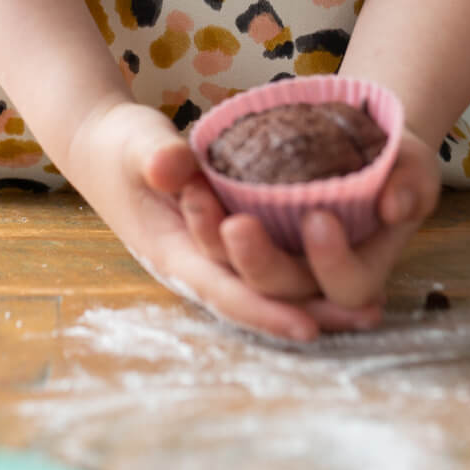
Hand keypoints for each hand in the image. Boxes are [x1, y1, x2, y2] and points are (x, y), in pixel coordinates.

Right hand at [62, 99, 393, 341]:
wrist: (101, 148)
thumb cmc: (120, 146)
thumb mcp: (135, 142)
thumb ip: (155, 155)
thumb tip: (175, 168)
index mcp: (169, 248)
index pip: (220, 288)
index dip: (263, 310)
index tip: (308, 327)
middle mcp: (191, 263)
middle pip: (253, 300)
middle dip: (306, 311)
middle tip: (363, 313)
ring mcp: (206, 256)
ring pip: (263, 289)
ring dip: (312, 300)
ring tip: (368, 307)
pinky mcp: (219, 243)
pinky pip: (263, 269)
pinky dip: (300, 276)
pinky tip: (338, 271)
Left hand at [181, 126, 440, 312]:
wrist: (355, 135)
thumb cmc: (390, 156)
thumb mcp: (410, 160)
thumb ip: (411, 181)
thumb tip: (395, 205)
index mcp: (357, 269)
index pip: (346, 287)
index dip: (332, 263)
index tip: (319, 218)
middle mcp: (308, 274)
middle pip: (279, 288)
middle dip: (258, 262)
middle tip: (238, 225)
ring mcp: (270, 252)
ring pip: (233, 267)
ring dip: (211, 236)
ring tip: (195, 192)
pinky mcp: (239, 224)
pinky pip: (210, 231)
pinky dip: (198, 210)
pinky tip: (182, 177)